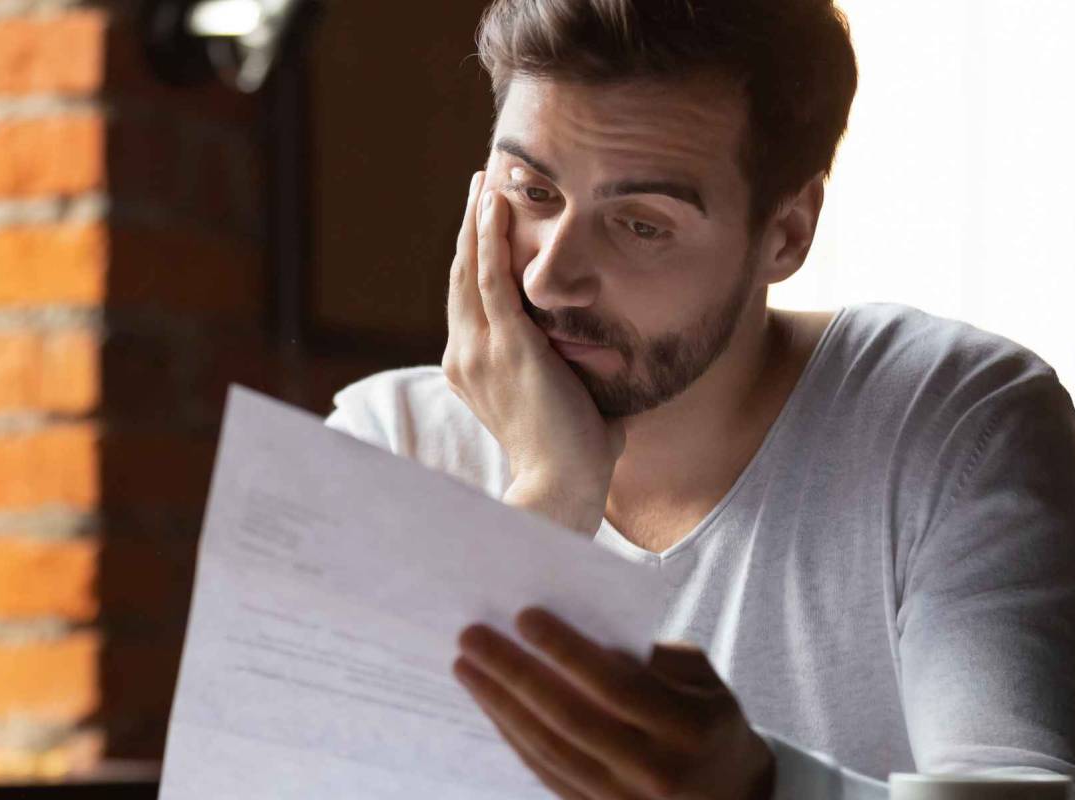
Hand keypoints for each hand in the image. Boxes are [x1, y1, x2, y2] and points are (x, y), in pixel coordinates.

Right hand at [442, 171, 623, 533]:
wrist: (562, 488)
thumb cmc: (574, 457)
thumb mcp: (569, 402)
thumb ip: (578, 375)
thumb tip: (612, 358)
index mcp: (473, 369)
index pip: (470, 301)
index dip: (475, 257)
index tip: (485, 223)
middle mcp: (466, 355)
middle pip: (462, 275)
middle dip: (471, 227)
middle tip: (479, 184)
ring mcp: (480, 349)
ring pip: (470, 268)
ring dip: (477, 220)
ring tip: (483, 180)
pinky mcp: (506, 345)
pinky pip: (491, 278)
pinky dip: (490, 237)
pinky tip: (493, 203)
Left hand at [454, 607, 776, 799]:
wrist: (733, 796)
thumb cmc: (709, 717)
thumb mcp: (700, 678)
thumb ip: (647, 657)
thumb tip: (573, 632)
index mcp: (690, 729)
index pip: (616, 687)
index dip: (567, 651)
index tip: (524, 615)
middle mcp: (656, 772)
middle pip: (570, 718)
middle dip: (514, 674)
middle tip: (472, 636)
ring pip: (549, 749)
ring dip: (500, 706)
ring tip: (467, 667)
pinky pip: (546, 772)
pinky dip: (513, 736)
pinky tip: (490, 705)